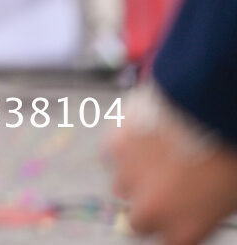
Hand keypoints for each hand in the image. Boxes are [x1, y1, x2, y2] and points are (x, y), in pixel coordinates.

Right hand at [109, 93, 236, 244]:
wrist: (211, 106)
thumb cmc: (230, 153)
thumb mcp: (230, 195)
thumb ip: (205, 210)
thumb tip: (195, 204)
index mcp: (184, 230)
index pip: (168, 244)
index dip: (177, 228)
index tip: (183, 217)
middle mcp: (150, 210)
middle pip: (140, 222)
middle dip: (152, 207)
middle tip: (169, 187)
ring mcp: (128, 178)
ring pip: (123, 186)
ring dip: (137, 176)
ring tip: (158, 155)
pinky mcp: (113, 145)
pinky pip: (115, 154)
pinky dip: (127, 147)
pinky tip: (146, 134)